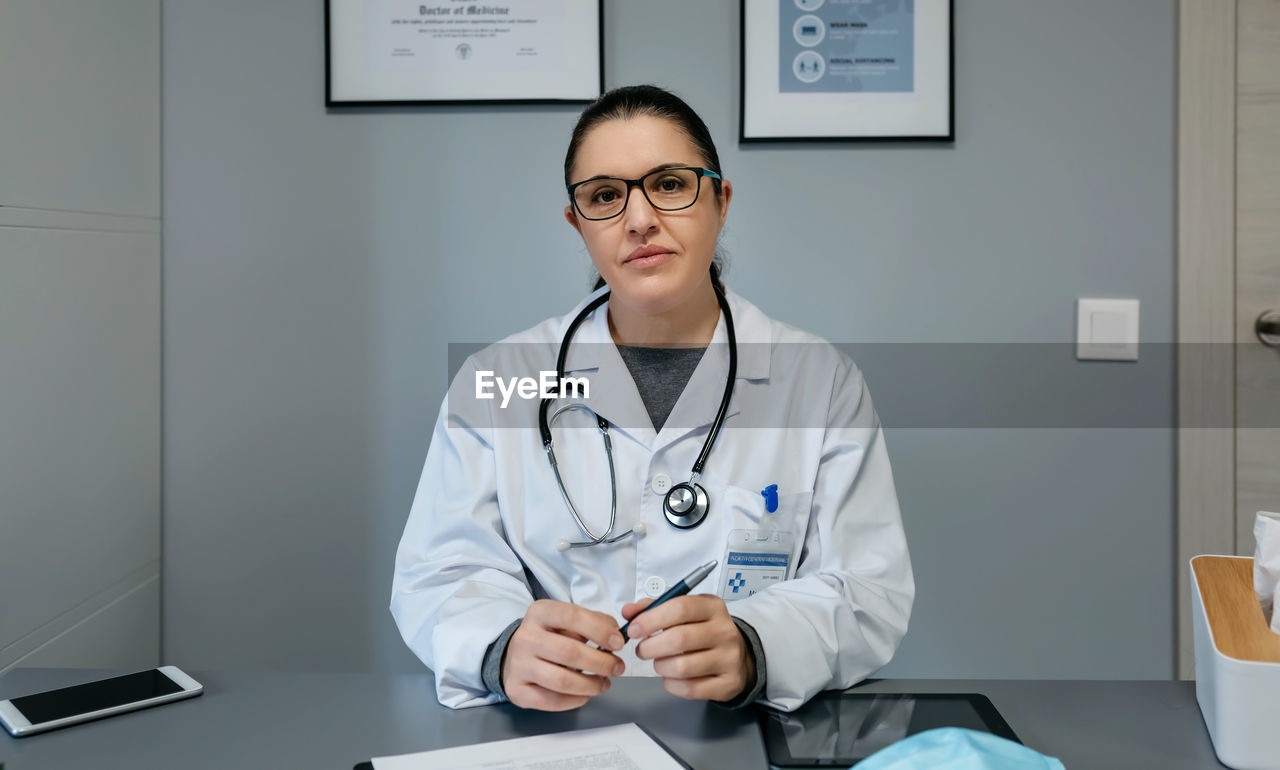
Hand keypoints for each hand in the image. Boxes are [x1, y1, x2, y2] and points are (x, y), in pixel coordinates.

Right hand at [502, 599, 625, 710]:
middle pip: (569, 652)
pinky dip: (575, 700)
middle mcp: (525, 637)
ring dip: (591, 685)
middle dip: (601, 663)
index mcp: (539, 613)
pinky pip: (551, 700)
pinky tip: (585, 694)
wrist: (515, 654)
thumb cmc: (549, 637)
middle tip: (617, 667)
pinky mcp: (517, 689)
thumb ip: (593, 622)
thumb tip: (615, 634)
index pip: (572, 617)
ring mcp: (519, 664)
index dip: (599, 630)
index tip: (618, 643)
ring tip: (604, 683)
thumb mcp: (566, 620)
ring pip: (562, 680)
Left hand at [621, 595, 754, 702]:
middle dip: (650, 647)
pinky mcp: (727, 684)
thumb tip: (629, 611)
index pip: (680, 608)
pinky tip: (671, 676)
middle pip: (679, 639)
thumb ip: (655, 608)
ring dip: (660, 666)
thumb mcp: (685, 612)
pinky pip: (689, 688)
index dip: (651, 619)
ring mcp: (729, 659)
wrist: (738, 657)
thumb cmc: (703, 631)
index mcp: (713, 607)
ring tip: (659, 662)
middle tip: (642, 650)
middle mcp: (725, 631)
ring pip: (681, 667)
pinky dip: (671, 684)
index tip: (634, 629)